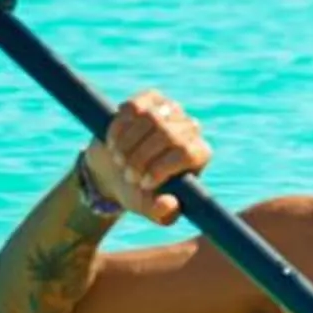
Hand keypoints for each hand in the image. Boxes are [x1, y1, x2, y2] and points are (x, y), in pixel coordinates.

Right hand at [81, 91, 208, 224]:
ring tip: (120, 160)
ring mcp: (170, 110)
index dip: (161, 167)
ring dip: (127, 143)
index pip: (186, 152)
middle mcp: (189, 129)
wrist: (115, 172)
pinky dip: (119, 127)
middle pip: (167, 134)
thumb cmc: (139, 192)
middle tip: (127, 175)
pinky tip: (113, 142)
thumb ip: (162, 213)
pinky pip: (134, 106)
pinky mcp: (149, 99)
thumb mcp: (150, 208)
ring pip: (149, 118)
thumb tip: (168, 204)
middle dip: (140, 158)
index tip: (142, 183)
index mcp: (198, 154)